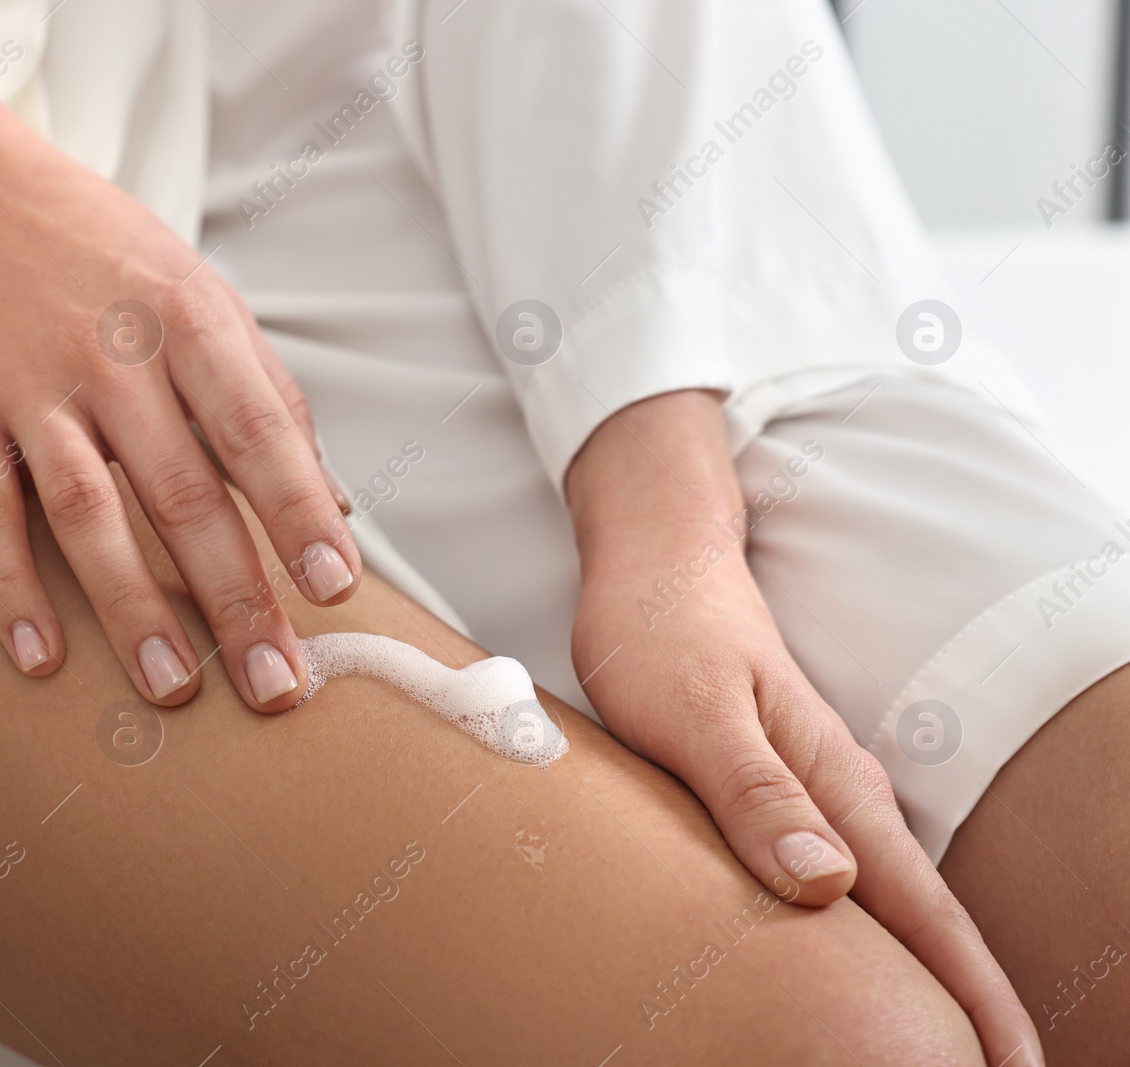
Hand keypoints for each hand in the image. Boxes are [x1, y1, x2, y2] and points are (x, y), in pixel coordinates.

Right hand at [0, 30, 357, 708]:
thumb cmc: (101, 252)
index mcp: (189, 320)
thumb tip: (335, 502)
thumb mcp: (200, 294)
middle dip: (235, 596)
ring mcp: (32, 388)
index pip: (259, 430)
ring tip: (172, 691)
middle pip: (183, 493)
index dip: (299, 512)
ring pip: (88, 513)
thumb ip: (268, 394)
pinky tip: (40, 659)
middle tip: (275, 686)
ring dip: (132, 609)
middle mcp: (113, 356)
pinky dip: (9, 587)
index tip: (336, 590)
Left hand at [567, 390, 1039, 1065]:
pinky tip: (853, 955)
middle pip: (921, 914)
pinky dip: (867, 925)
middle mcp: (839, 792)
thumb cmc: (665, 633)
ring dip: (920, 967)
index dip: (969, 992)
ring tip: (943, 1035)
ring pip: (887, 896)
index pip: (921, 908)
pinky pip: (842, 870)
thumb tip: (828, 886)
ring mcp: (816, 787)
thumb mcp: (696, 714)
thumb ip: (756, 795)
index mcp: (833, 783)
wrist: (654, 560)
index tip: (1013, 1064)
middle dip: (963, 999)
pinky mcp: (782, 785)